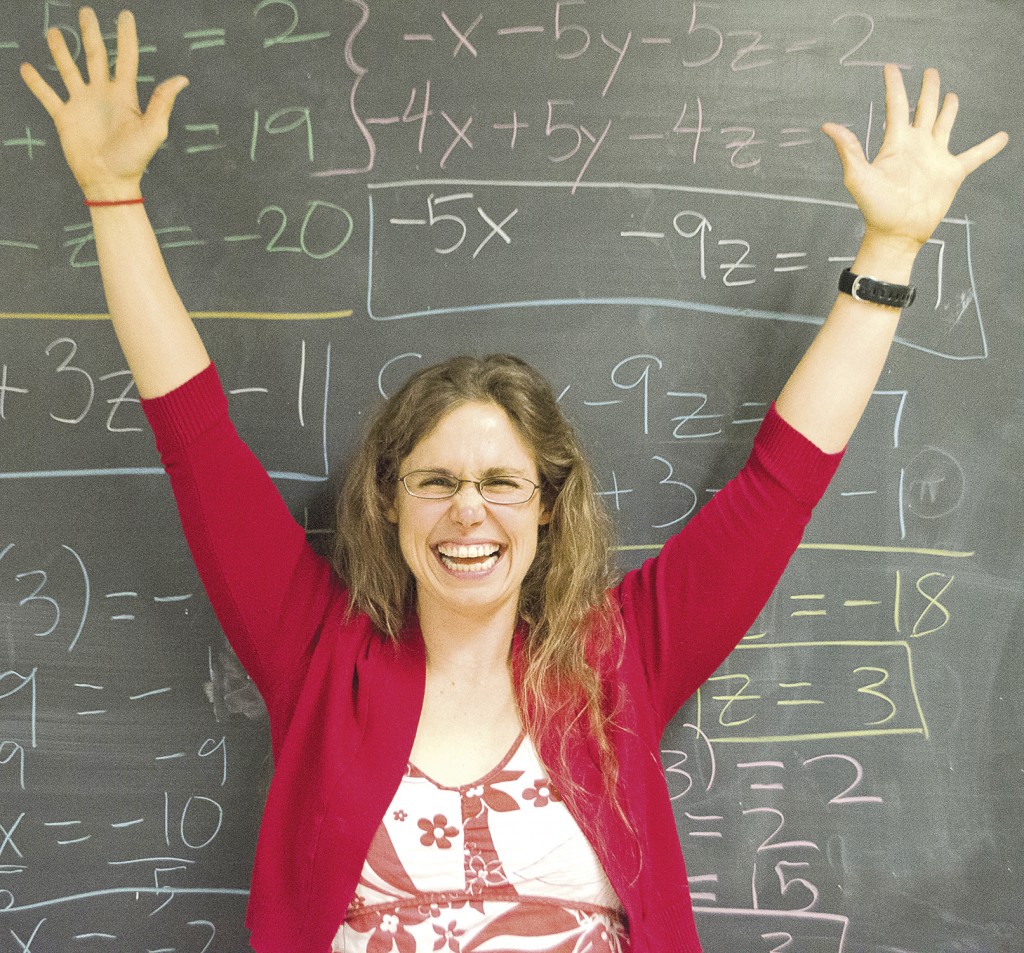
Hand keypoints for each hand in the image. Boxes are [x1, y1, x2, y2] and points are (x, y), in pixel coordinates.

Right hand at [20, 6, 187, 200]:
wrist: (110, 182)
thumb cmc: (134, 159)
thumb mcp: (153, 130)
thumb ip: (162, 102)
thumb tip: (181, 79)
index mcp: (125, 96)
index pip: (126, 58)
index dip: (126, 37)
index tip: (125, 15)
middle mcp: (102, 95)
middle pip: (96, 56)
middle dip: (91, 34)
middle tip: (86, 12)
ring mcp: (82, 104)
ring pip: (69, 70)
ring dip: (61, 51)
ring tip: (53, 33)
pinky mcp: (65, 117)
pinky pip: (47, 95)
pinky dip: (36, 82)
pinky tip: (27, 68)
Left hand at [823, 65, 1007, 251]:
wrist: (897, 232)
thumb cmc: (875, 207)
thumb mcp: (858, 177)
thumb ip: (848, 149)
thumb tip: (827, 126)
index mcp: (896, 142)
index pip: (896, 106)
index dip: (894, 85)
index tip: (890, 66)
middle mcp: (917, 145)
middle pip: (924, 109)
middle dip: (927, 90)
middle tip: (931, 71)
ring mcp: (935, 157)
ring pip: (945, 125)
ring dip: (949, 110)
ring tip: (951, 96)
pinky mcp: (952, 173)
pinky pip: (974, 156)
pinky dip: (988, 147)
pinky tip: (1002, 137)